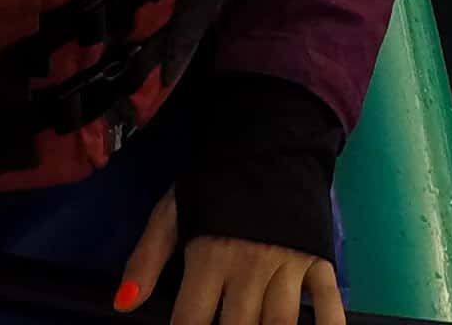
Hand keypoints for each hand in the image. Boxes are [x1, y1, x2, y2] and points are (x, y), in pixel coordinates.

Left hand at [115, 192, 342, 324]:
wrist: (269, 144)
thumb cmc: (214, 186)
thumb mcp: (172, 214)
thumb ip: (146, 259)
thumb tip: (123, 306)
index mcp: (209, 255)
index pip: (191, 319)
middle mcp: (248, 265)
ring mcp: (287, 264)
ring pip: (279, 322)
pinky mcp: (318, 260)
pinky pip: (328, 302)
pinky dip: (328, 323)